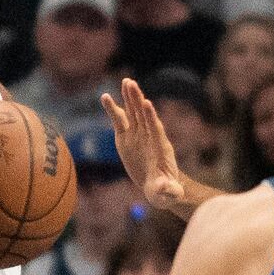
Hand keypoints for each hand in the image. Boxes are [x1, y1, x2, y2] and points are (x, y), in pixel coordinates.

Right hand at [101, 77, 185, 210]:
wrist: (159, 186)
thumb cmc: (165, 191)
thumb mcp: (167, 193)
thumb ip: (168, 189)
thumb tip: (166, 188)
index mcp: (160, 148)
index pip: (155, 129)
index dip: (150, 117)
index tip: (146, 103)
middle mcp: (149, 137)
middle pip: (143, 115)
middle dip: (137, 99)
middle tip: (131, 83)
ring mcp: (138, 135)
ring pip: (133, 113)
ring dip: (129, 97)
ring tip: (126, 81)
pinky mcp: (126, 137)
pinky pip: (119, 120)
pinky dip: (113, 109)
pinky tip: (105, 97)